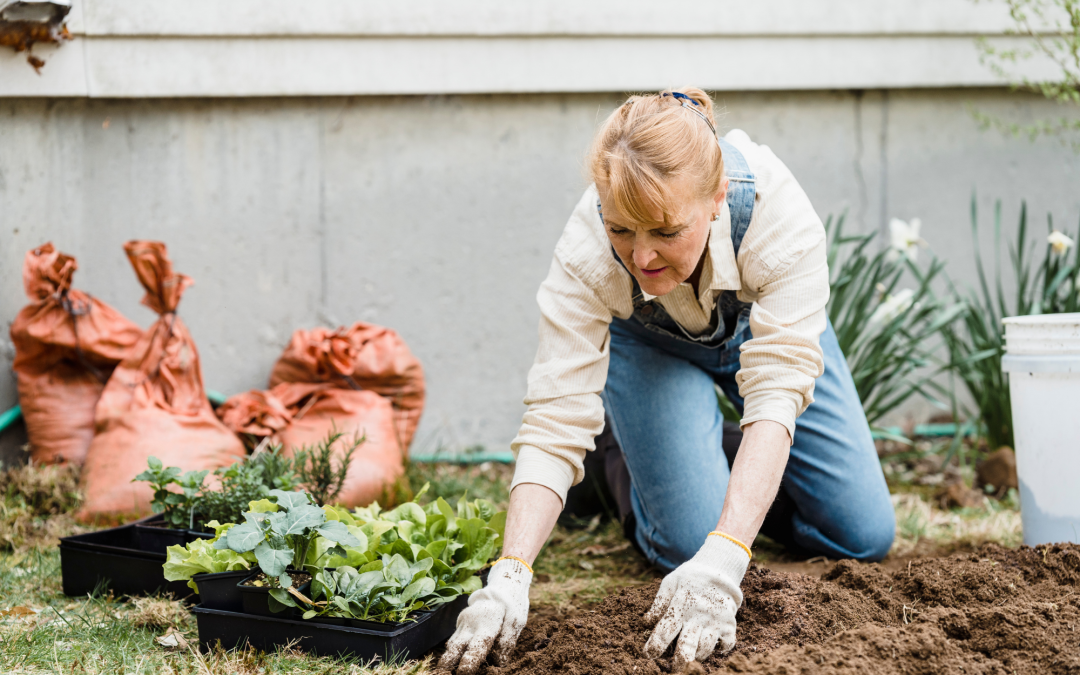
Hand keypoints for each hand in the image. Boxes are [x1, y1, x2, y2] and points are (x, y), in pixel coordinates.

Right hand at [438, 558, 531, 673]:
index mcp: (486, 624)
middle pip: (455, 647)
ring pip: (452, 644)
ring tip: (444, 670)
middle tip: (443, 673)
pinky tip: (453, 662)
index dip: (469, 663)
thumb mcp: (517, 620)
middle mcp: (471, 624)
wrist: (502, 585)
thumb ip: (507, 641)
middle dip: (449, 663)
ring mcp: (463, 622)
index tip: (463, 673)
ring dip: (448, 658)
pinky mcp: (461, 622)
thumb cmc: (512, 605)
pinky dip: (453, 651)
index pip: (475, 648)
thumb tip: (499, 662)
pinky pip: (454, 639)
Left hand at [643, 534, 749, 669]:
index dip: (655, 645)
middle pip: (687, 645)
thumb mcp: (670, 582)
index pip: (665, 630)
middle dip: (679, 661)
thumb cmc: (690, 578)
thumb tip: (646, 622)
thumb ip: (659, 602)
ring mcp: (715, 621)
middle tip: (674, 669)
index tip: (648, 655)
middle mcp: (698, 616)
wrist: (719, 569)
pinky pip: (725, 646)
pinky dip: (718, 650)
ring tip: (690, 656)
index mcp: (681, 605)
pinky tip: (711, 647)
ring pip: (705, 649)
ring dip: (696, 656)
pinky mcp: (729, 625)